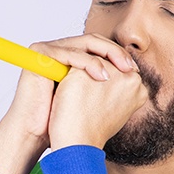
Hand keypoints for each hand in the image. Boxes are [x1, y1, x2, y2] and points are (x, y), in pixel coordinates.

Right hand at [0, 34, 138, 144]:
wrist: (37, 132)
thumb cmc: (63, 119)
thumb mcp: (92, 96)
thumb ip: (106, 82)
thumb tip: (136, 74)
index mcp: (71, 56)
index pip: (99, 46)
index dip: (118, 55)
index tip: (135, 69)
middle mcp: (59, 49)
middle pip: (93, 40)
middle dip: (115, 52)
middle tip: (131, 67)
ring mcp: (48, 50)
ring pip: (83, 43)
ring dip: (106, 57)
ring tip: (122, 72)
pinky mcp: (39, 54)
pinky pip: (69, 53)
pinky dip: (88, 63)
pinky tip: (103, 77)